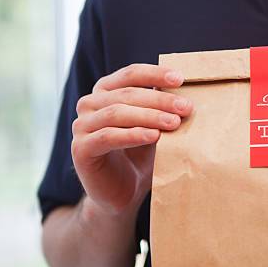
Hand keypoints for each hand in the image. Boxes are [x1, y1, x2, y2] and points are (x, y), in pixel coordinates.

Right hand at [71, 64, 191, 213]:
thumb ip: (162, 108)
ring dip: (149, 116)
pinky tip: (154, 136)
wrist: (124, 192)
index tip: (180, 79)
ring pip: (117, 113)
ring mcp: (81, 126)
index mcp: (106, 91)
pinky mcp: (80, 149)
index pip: (131, 74)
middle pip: (127, 94)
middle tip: (185, 107)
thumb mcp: (154, 126)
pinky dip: (133, 135)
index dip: (155, 74)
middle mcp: (89, 104)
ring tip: (174, 123)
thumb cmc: (141, 155)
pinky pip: (108, 137)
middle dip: (160, 99)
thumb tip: (186, 93)